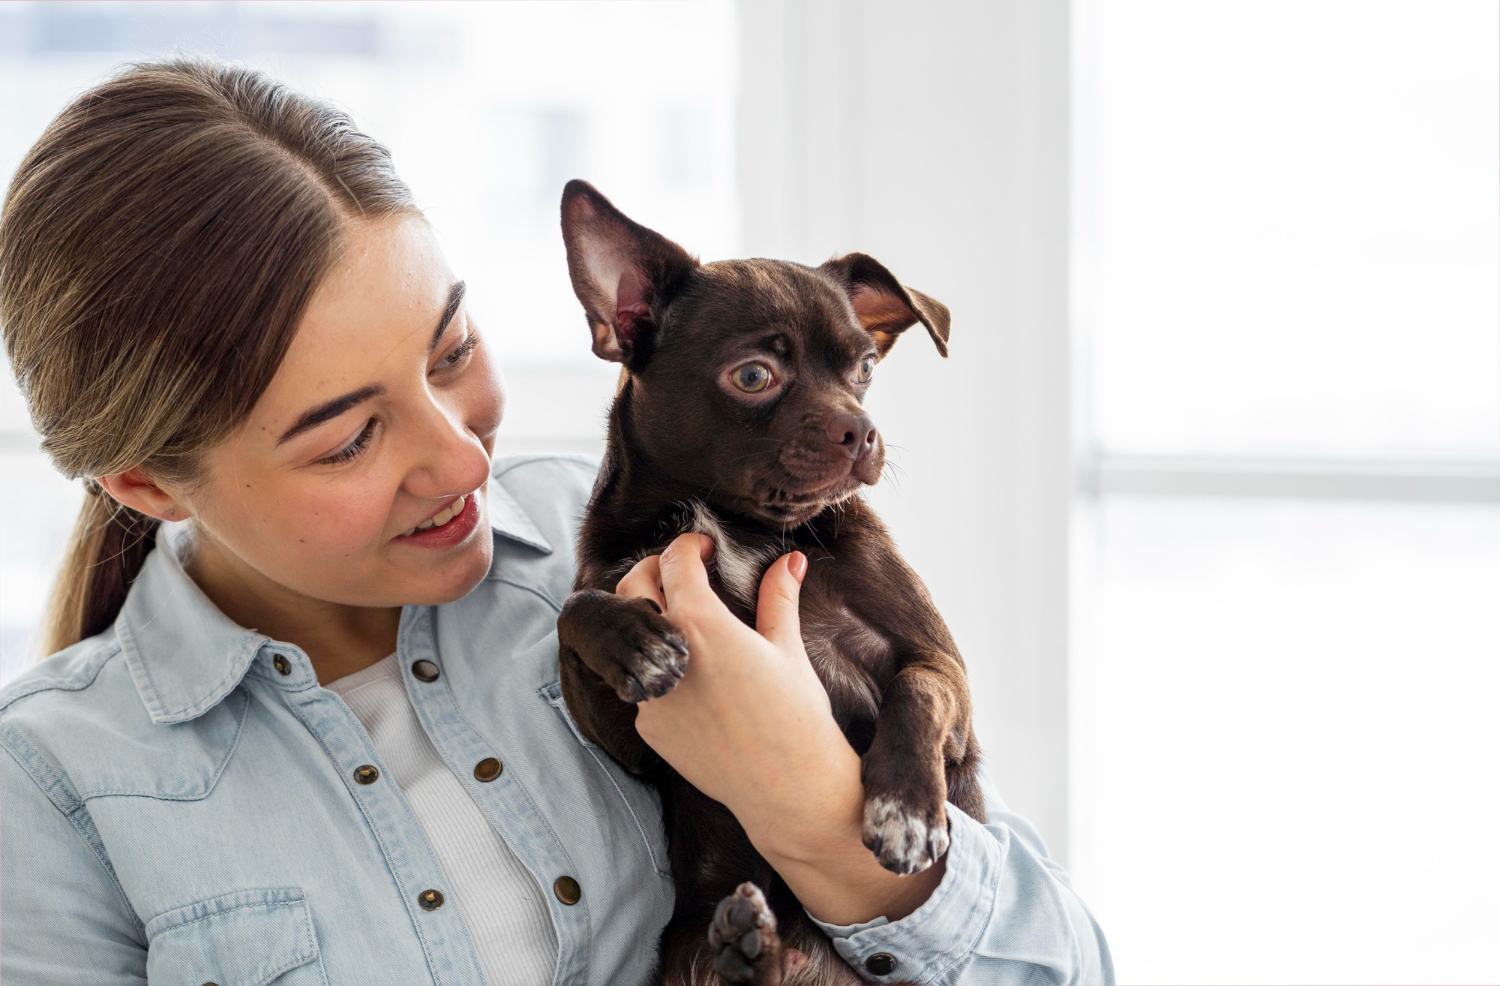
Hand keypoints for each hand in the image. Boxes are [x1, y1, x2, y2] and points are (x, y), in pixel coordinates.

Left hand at [618, 534, 851, 847]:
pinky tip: (695, 681)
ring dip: (653, 621)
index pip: (675, 561)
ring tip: (686, 624)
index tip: (704, 548)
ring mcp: (650, 692)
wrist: (788, 787)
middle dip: (655, 570)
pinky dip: (663, 671)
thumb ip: (779, 598)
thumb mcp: (788, 649)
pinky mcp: (647, 725)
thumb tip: (789, 561)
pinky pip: (644, 683)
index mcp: (701, 623)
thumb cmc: (797, 716)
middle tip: (683, 573)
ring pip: (634, 638)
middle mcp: (666, 653)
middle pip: (633, 587)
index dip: (690, 545)